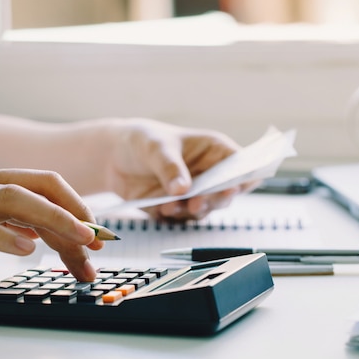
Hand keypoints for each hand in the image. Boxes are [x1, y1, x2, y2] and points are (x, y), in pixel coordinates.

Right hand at [0, 168, 101, 298]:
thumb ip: (14, 225)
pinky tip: (25, 249)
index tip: (96, 233)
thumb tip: (56, 236)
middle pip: (35, 186)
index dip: (75, 204)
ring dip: (53, 221)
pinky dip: (3, 237)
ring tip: (78, 242)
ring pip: (12, 199)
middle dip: (73, 211)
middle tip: (97, 240)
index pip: (42, 182)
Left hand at [104, 119, 256, 219]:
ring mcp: (194, 193)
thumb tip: (183, 190)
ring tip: (172, 205)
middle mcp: (209, 174)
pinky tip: (162, 208)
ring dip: (191, 210)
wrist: (114, 156)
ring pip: (205, 209)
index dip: (244, 176)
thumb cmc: (143, 141)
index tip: (234, 186)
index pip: (240, 165)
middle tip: (198, 202)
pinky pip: (181, 218)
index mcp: (214, 151)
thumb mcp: (156, 148)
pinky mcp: (178, 208)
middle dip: (214, 199)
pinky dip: (173, 216)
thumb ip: (170, 167)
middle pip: (226, 193)